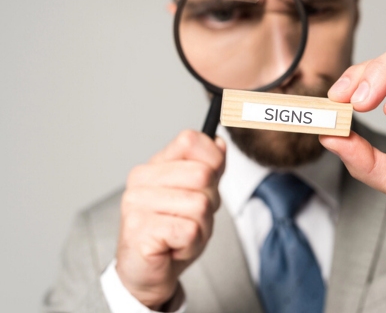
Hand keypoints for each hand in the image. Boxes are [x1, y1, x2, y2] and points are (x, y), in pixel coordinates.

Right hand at [116, 130, 225, 307]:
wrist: (147, 275)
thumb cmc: (172, 234)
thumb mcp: (197, 196)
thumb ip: (209, 168)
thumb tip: (219, 143)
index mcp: (153, 166)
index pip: (190, 140)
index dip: (212, 161)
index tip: (208, 183)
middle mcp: (140, 180)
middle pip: (204, 175)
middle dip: (210, 203)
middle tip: (190, 220)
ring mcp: (137, 204)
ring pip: (201, 205)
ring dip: (202, 228)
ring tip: (181, 236)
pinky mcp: (140, 231)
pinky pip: (190, 231)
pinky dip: (191, 244)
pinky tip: (174, 248)